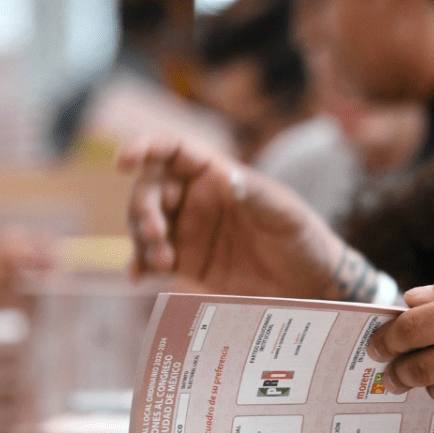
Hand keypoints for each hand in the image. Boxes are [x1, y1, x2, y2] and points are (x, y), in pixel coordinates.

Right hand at [119, 137, 345, 298]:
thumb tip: (227, 178)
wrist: (308, 284)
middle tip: (156, 233)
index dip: (145, 148)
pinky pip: (151, 259)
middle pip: (150, 189)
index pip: (173, 151)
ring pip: (145, 224)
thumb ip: (256, 195)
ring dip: (142, 239)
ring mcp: (188, 230)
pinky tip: (138, 276)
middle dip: (143, 207)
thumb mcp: (285, 213)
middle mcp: (196, 198)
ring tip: (163, 262)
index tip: (125, 161)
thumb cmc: (302, 237)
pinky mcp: (186, 262)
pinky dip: (140, 264)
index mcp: (217, 174)